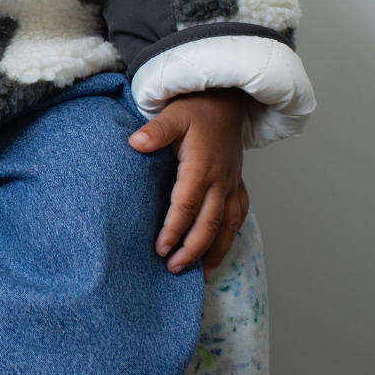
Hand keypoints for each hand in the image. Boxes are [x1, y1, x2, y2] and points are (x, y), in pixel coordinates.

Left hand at [128, 89, 250, 278]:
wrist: (226, 100)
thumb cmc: (195, 109)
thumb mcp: (173, 114)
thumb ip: (155, 130)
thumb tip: (135, 143)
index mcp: (201, 166)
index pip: (187, 205)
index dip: (174, 229)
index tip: (160, 248)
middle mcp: (220, 180)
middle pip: (209, 224)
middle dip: (191, 250)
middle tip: (172, 268)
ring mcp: (231, 184)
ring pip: (228, 226)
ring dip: (214, 251)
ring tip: (198, 274)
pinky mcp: (236, 185)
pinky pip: (238, 217)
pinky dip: (230, 238)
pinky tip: (218, 253)